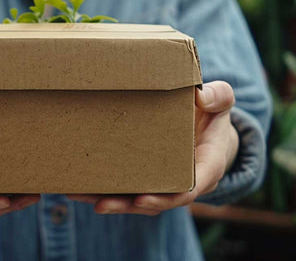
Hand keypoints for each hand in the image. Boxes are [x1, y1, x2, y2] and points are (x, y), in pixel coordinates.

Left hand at [67, 81, 237, 214]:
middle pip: (157, 200)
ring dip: (110, 201)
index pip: (189, 188)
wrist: (208, 128)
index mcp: (206, 166)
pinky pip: (129, 187)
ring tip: (80, 196)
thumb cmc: (213, 115)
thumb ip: (218, 97)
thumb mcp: (221, 102)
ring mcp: (165, 182)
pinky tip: (80, 187)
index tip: (143, 199)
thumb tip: (201, 96)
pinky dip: (106, 190)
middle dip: (128, 205)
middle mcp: (184, 181)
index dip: (166, 197)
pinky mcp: (149, 176)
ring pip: (138, 199)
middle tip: (102, 204)